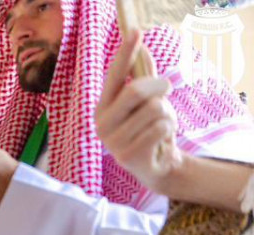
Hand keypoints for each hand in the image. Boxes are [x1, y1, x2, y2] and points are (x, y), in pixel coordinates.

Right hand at [95, 31, 180, 192]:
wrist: (156, 165)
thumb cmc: (149, 129)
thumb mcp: (146, 102)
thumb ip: (142, 78)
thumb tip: (142, 50)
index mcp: (103, 106)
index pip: (114, 76)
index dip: (125, 54)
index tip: (135, 32)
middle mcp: (101, 123)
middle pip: (137, 91)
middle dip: (160, 87)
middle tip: (167, 91)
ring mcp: (112, 141)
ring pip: (153, 109)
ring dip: (167, 114)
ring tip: (161, 125)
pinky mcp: (127, 156)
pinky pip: (160, 128)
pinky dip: (169, 129)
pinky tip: (161, 140)